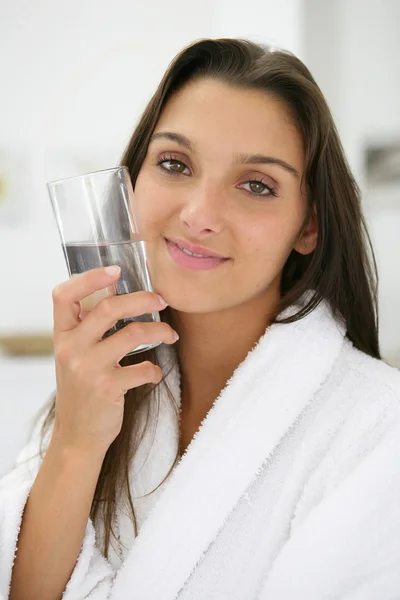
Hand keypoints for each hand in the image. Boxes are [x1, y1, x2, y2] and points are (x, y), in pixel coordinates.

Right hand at [50, 266, 176, 457]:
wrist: (77, 434)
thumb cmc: (82, 389)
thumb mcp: (75, 355)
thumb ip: (88, 328)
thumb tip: (119, 294)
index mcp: (62, 335)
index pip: (64, 296)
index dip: (89, 277)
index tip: (116, 270)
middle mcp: (71, 348)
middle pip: (109, 308)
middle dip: (143, 299)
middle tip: (161, 300)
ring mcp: (88, 369)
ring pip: (133, 333)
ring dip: (160, 330)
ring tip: (170, 335)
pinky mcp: (107, 388)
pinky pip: (143, 368)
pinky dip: (155, 370)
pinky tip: (154, 373)